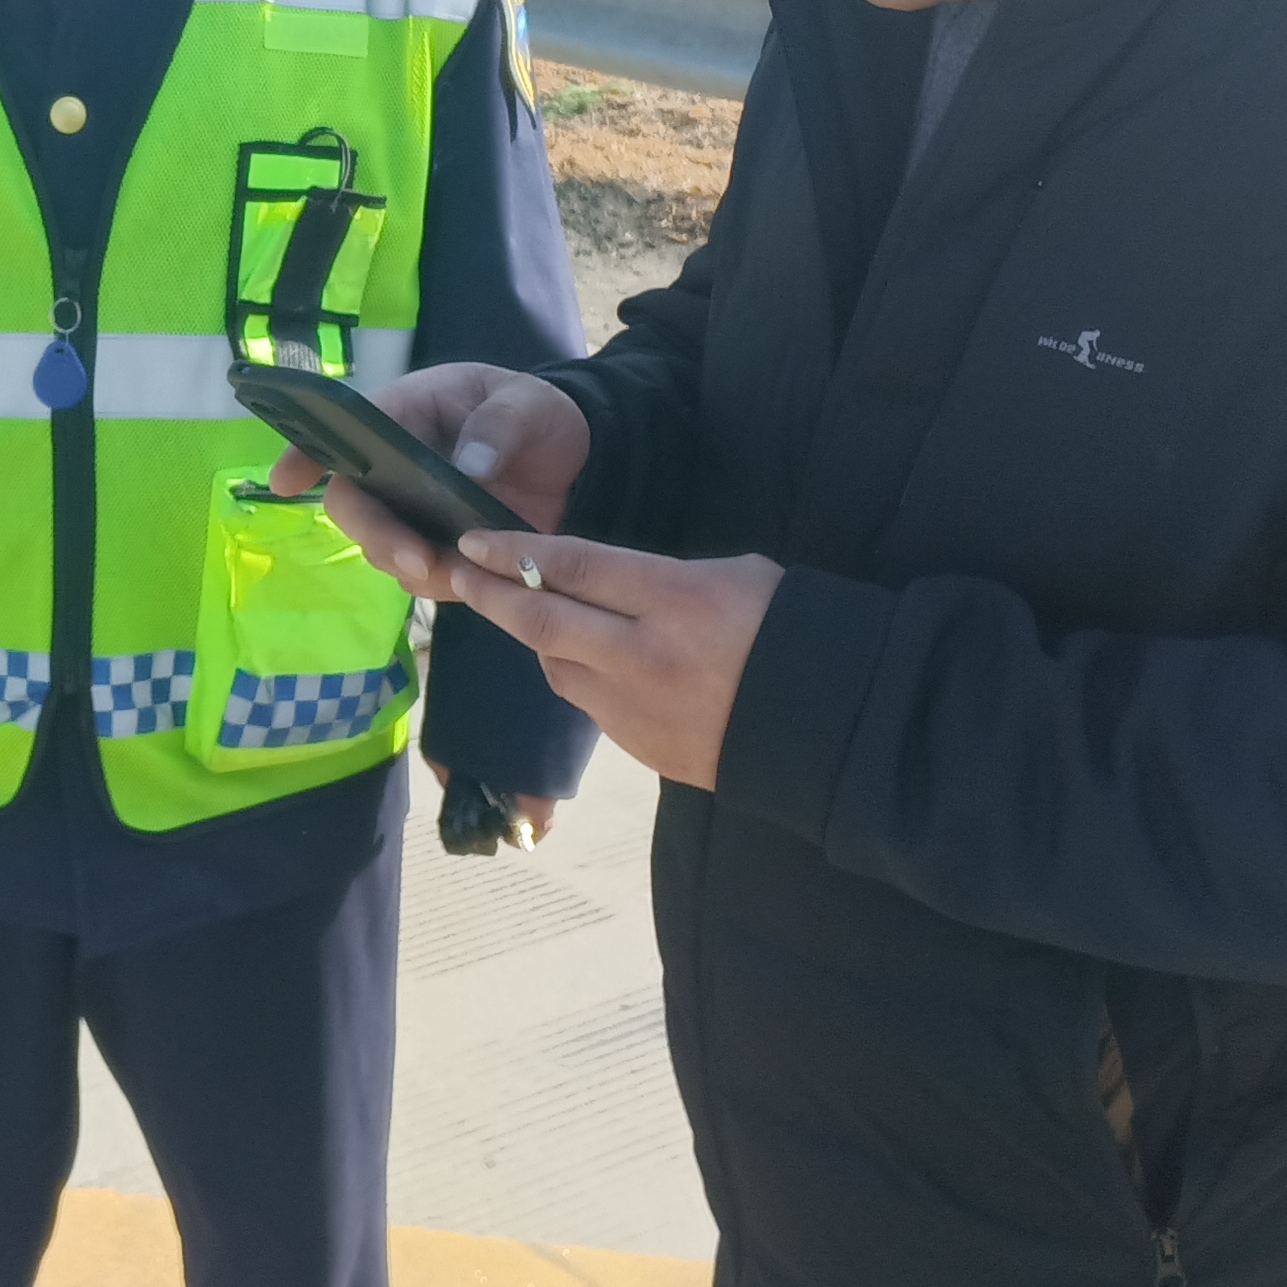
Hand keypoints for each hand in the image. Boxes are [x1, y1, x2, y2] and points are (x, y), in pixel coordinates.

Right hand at [275, 362, 591, 601]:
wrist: (573, 454)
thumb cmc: (537, 412)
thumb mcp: (527, 403)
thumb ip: (500, 426)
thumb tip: (468, 467)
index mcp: (406, 415)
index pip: (343, 432)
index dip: (305, 456)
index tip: (283, 483)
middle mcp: (394, 466)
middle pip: (354, 505)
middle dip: (377, 536)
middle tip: (418, 559)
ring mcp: (412, 510)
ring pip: (381, 547)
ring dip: (409, 567)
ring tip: (458, 573)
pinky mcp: (438, 546)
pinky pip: (420, 575)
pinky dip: (440, 585)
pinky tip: (473, 582)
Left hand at [433, 528, 784, 793]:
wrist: (831, 726)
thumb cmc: (792, 632)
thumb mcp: (736, 576)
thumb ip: (661, 579)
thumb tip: (606, 583)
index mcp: (674, 599)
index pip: (573, 566)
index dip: (514, 552)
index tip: (472, 540)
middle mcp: (643, 655)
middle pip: (542, 620)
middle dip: (490, 595)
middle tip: (455, 574)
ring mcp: (637, 708)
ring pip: (555, 667)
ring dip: (533, 638)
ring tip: (519, 613)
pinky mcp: (640, 746)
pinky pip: (588, 704)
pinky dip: (574, 676)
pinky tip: (579, 660)